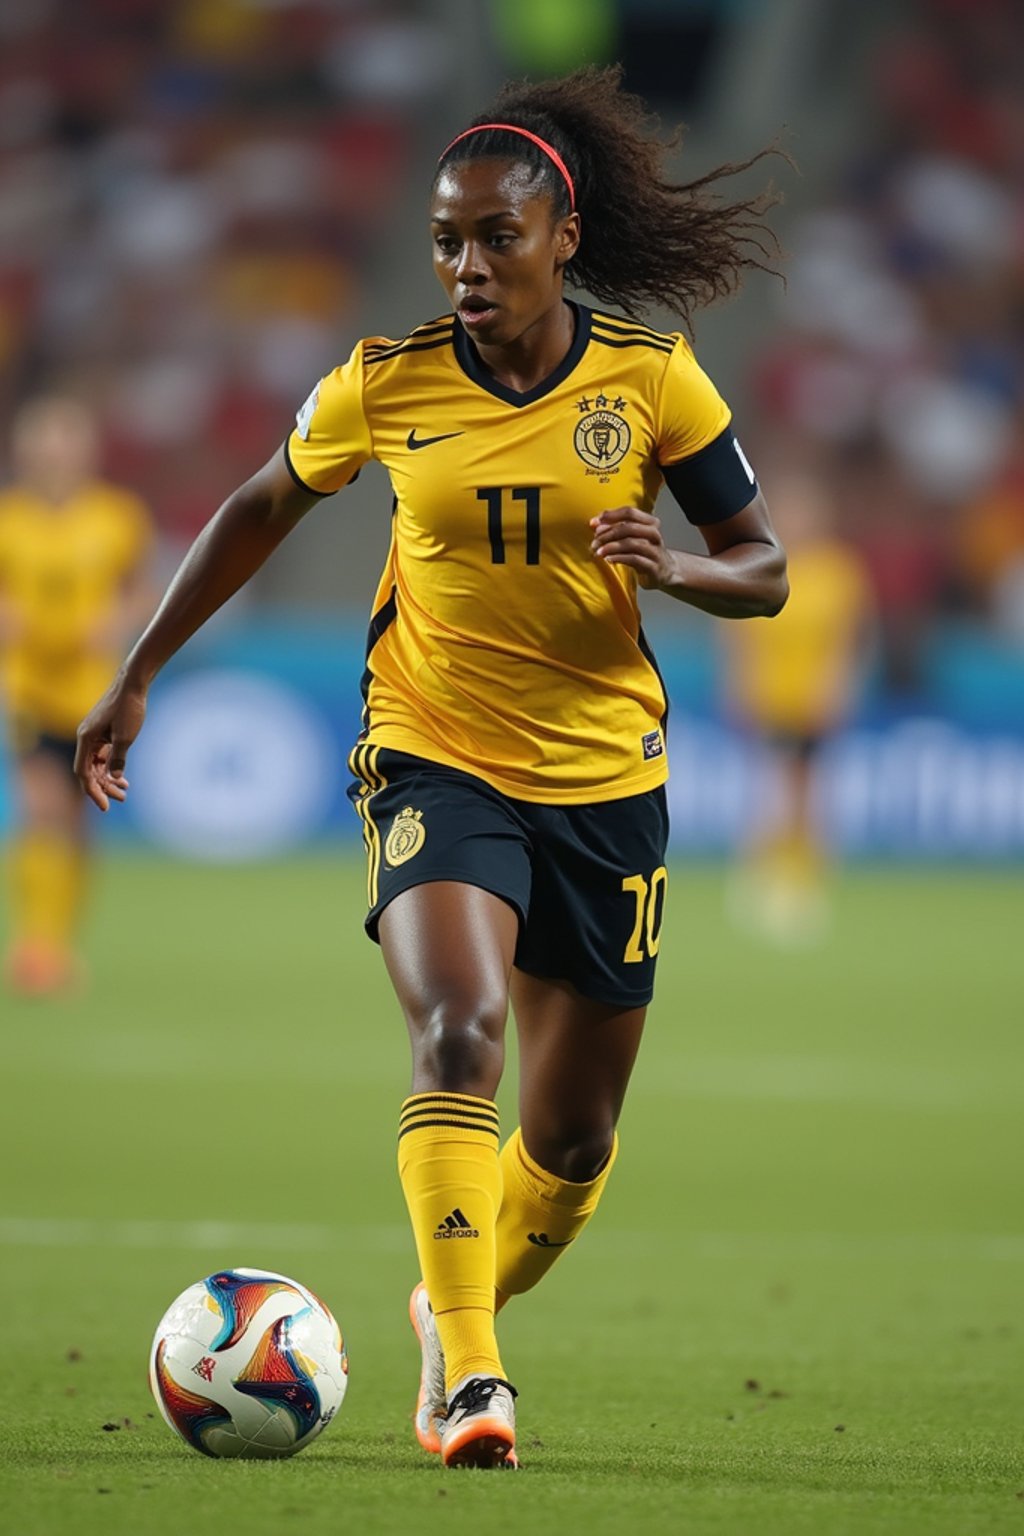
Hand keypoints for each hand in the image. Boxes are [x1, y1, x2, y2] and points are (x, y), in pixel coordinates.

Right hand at [74, 673, 148, 811]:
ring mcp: (94, 735)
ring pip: (97, 764)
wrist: (133, 683)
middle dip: (103, 787)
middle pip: (89, 771)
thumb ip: (118, 759)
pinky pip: (103, 755)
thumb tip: (114, 778)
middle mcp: (86, 737)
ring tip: (124, 792)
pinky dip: (111, 766)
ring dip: (109, 779)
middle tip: (120, 800)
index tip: (105, 806)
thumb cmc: (128, 708)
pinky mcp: (102, 732)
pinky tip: (123, 778)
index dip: (93, 791)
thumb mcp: (125, 737)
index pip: (83, 773)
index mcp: (85, 739)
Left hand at [590, 507, 676, 589]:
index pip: (629, 512)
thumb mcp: (632, 537)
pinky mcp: (653, 566)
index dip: (610, 515)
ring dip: (611, 547)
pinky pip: (635, 559)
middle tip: (594, 542)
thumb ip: (614, 528)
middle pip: (629, 527)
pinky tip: (609, 559)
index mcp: (650, 522)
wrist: (664, 571)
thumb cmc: (643, 551)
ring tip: (598, 551)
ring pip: (632, 543)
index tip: (594, 523)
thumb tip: (594, 523)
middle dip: (608, 534)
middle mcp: (654, 534)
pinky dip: (619, 558)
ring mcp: (655, 550)